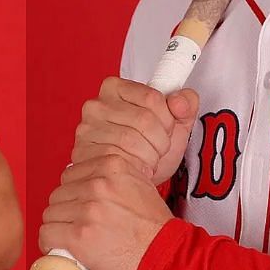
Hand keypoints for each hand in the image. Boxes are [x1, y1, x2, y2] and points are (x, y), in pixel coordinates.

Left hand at [38, 155, 173, 269]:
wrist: (165, 254)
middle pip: (58, 193)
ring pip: (51, 213)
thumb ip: (113, 175)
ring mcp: (87, 209)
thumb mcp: (139, 183)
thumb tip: (88, 175)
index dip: (74, 192)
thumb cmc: (154, 226)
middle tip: (80, 223)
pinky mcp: (78, 235)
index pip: (71, 174)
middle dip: (66, 210)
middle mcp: (98, 184)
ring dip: (59, 226)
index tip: (81, 205)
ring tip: (75, 236)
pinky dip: (52, 243)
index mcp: (112, 166)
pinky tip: (64, 247)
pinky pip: (47, 234)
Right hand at [73, 76, 199, 184]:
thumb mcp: (175, 124)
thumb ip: (185, 105)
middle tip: (156, 148)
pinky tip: (136, 167)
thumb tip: (180, 102)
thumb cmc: (149, 148)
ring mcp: (87, 129)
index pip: (152, 97)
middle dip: (160, 140)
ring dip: (149, 155)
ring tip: (146, 158)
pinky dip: (136, 166)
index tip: (166, 128)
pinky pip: (119, 158)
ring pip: (133, 140)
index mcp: (116, 88)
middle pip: (144, 119)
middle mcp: (96, 104)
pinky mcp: (84, 153)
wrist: (132, 181)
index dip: (167, 119)